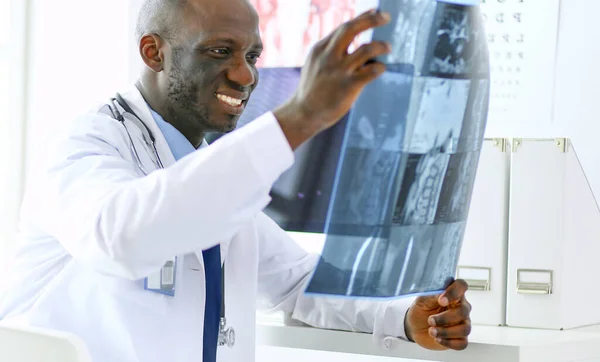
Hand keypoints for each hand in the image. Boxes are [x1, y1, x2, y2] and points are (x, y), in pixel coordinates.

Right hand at [273, 9, 391, 148]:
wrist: (303, 113)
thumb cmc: (312, 90)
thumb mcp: (315, 64)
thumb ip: (330, 52)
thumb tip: (351, 42)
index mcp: (320, 49)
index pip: (343, 27)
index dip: (362, 17)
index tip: (374, 11)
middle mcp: (329, 56)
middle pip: (351, 29)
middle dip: (371, 20)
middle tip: (386, 17)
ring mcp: (339, 71)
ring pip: (366, 49)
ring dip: (381, 46)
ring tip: (388, 47)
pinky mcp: (348, 86)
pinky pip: (371, 71)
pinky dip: (380, 67)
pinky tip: (381, 69)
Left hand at [404, 279, 471, 350]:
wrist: (414, 327)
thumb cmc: (421, 310)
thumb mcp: (422, 300)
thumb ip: (433, 295)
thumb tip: (441, 295)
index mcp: (452, 294)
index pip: (461, 286)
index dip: (454, 292)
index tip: (441, 300)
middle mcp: (461, 308)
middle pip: (463, 311)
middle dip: (446, 317)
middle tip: (431, 320)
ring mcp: (462, 323)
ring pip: (465, 329)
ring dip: (446, 332)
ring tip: (431, 331)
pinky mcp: (459, 338)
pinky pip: (462, 343)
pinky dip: (449, 342)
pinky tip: (438, 339)